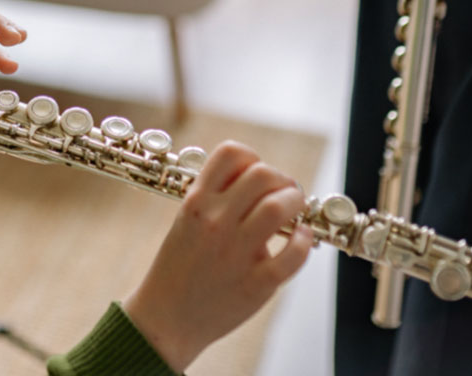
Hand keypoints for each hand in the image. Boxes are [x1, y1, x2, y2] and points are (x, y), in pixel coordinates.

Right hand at [122, 142, 312, 372]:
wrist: (166, 318)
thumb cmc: (180, 266)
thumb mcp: (186, 220)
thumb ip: (216, 196)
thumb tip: (258, 177)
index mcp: (196, 202)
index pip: (231, 153)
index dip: (252, 159)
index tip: (257, 175)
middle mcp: (215, 222)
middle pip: (262, 175)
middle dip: (281, 179)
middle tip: (284, 193)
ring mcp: (235, 253)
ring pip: (278, 208)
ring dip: (294, 202)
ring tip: (294, 211)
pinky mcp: (255, 284)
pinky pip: (292, 255)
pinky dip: (305, 241)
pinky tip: (301, 238)